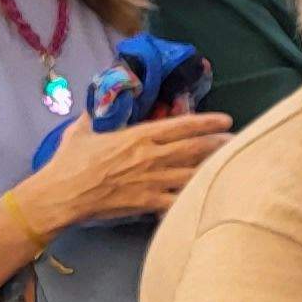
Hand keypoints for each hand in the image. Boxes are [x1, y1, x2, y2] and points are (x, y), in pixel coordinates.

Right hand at [12, 113, 233, 229]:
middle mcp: (151, 157)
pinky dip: (195, 199)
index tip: (225, 120)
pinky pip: (179, 201)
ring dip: (215, 169)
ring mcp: (152, 181)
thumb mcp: (83, 129)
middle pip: (195, 149)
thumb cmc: (70, 161)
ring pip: (193, 174)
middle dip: (220, 144)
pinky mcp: (148, 203)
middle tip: (239, 141)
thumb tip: (102, 98)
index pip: (182, 126)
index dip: (207, 122)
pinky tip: (211, 197)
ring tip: (234, 165)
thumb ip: (98, 113)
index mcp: (139, 136)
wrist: (62, 195)